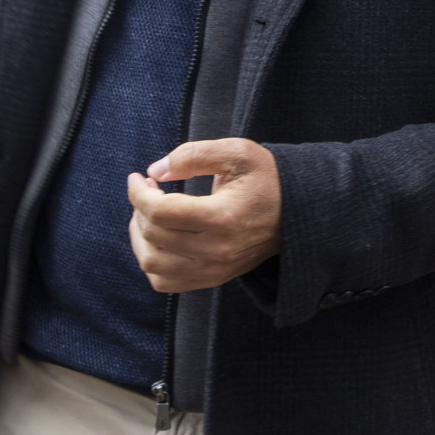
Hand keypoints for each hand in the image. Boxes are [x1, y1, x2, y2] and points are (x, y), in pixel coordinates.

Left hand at [128, 137, 282, 292]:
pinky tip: (158, 239)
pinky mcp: (212, 280)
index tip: (138, 177)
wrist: (296, 214)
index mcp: (222, 217)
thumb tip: (156, 172)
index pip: (161, 212)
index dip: (138, 193)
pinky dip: (151, 261)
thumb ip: (195, 154)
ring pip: (152, 263)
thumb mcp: (238, 152)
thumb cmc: (266, 180)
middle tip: (147, 189)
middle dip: (139, 208)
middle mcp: (216, 251)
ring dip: (139, 236)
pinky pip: (164, 282)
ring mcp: (213, 270)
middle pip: (153, 235)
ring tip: (147, 214)